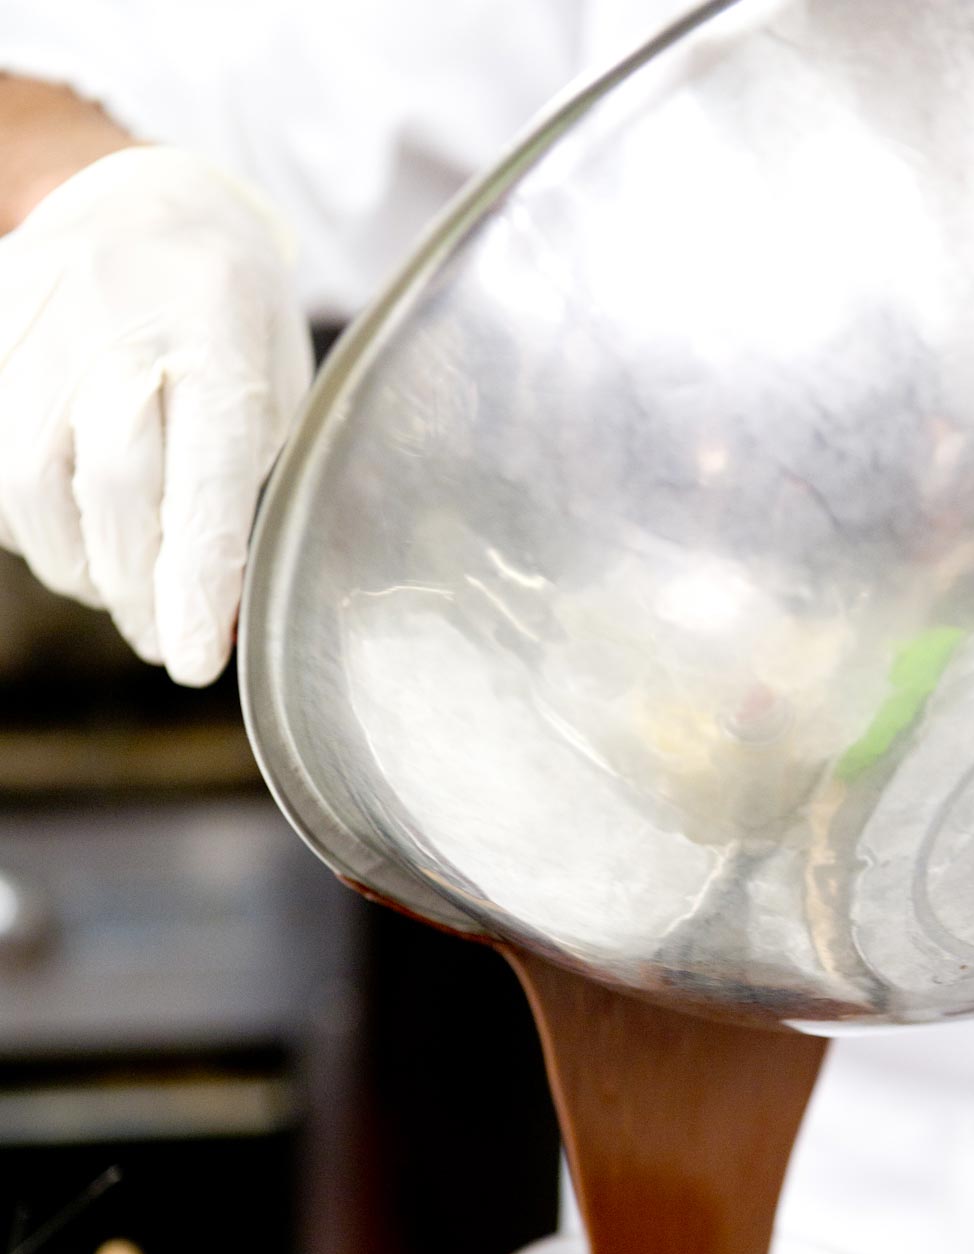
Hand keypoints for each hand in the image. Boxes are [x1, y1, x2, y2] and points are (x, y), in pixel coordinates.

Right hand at [0, 145, 311, 685]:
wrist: (141, 201)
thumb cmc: (226, 321)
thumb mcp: (269, 396)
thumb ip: (243, 503)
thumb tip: (218, 629)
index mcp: (218, 331)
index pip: (205, 480)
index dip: (195, 582)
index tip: (191, 661)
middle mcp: (120, 320)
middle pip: (112, 491)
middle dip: (136, 587)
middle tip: (161, 634)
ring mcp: (38, 321)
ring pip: (34, 487)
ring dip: (78, 562)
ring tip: (117, 581)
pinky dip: (31, 520)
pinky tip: (70, 527)